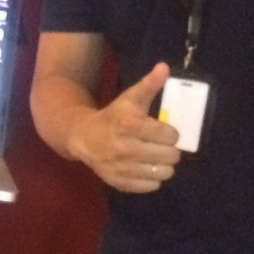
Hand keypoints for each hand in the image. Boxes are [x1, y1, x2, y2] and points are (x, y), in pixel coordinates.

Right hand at [67, 63, 181, 192]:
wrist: (82, 137)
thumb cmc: (112, 116)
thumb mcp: (129, 98)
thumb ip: (149, 85)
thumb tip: (164, 67)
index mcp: (129, 125)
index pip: (170, 135)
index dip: (170, 133)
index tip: (163, 131)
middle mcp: (125, 148)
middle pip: (170, 155)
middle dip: (169, 150)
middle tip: (161, 145)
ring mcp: (122, 168)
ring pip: (164, 172)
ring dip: (164, 165)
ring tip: (156, 157)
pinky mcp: (120, 182)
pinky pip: (151, 186)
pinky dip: (152, 178)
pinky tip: (145, 167)